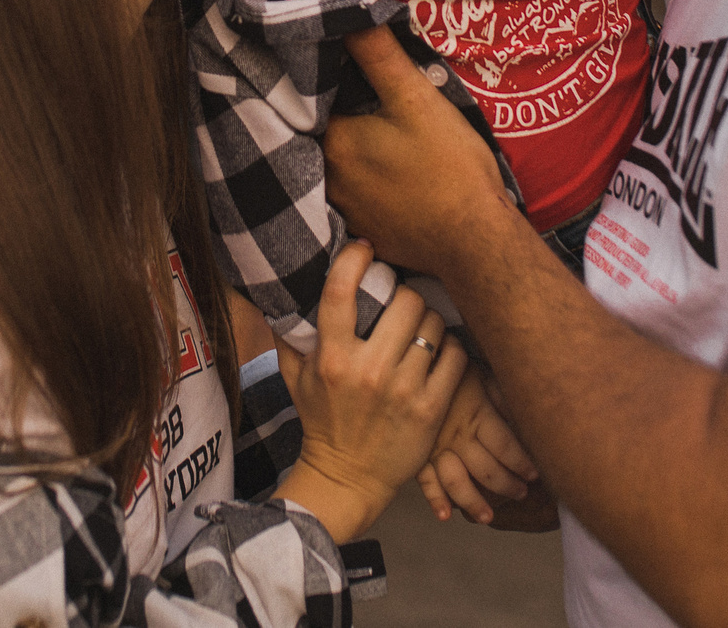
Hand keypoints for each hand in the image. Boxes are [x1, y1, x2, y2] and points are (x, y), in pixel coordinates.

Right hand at [275, 241, 466, 542]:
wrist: (347, 478)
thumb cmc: (322, 421)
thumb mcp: (295, 378)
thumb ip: (287, 334)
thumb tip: (272, 291)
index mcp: (331, 358)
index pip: (340, 292)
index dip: (355, 259)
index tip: (365, 249)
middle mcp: (367, 371)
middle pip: (405, 301)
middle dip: (406, 296)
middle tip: (403, 303)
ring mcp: (403, 391)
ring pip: (432, 326)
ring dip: (429, 322)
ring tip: (421, 330)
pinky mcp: (431, 409)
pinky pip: (455, 356)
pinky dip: (450, 350)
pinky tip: (438, 354)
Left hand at [325, 26, 520, 276]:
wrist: (476, 241)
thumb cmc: (450, 167)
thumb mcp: (418, 100)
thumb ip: (379, 56)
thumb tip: (349, 15)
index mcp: (336, 142)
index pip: (317, 101)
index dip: (334, 83)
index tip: (352, 73)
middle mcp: (329, 179)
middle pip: (327, 134)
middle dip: (345, 117)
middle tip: (374, 105)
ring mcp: (346, 211)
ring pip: (341, 167)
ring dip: (356, 153)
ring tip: (384, 139)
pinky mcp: (365, 233)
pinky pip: (356, 197)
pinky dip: (367, 184)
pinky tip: (393, 176)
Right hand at [415, 370, 539, 525]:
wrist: (409, 358)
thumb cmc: (449, 362)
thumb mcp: (480, 371)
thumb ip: (502, 396)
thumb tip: (525, 418)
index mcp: (477, 413)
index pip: (506, 447)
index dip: (523, 464)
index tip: (535, 474)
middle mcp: (458, 435)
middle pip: (487, 470)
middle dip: (507, 486)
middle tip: (521, 494)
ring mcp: (435, 446)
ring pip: (457, 483)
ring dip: (474, 503)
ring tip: (488, 517)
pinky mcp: (416, 451)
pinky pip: (425, 480)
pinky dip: (435, 500)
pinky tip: (445, 515)